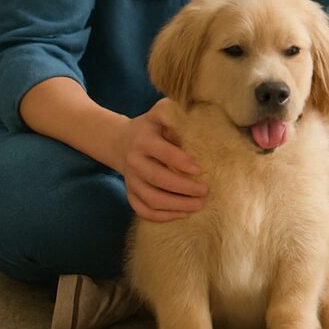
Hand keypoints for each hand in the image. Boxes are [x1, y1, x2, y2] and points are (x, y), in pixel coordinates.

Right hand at [117, 99, 206, 221]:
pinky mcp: (130, 192)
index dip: (180, 161)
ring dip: (176, 205)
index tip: (200, 169)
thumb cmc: (153, 127)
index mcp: (144, 140)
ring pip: (151, 198)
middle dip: (183, 187)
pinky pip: (142, 209)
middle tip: (205, 191)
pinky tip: (182, 214)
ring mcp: (130, 179)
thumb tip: (196, 118)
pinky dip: (161, 216)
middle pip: (157, 178)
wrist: (123, 141)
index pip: (162, 152)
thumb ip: (174, 113)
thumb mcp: (161, 113)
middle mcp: (134, 161)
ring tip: (199, 205)